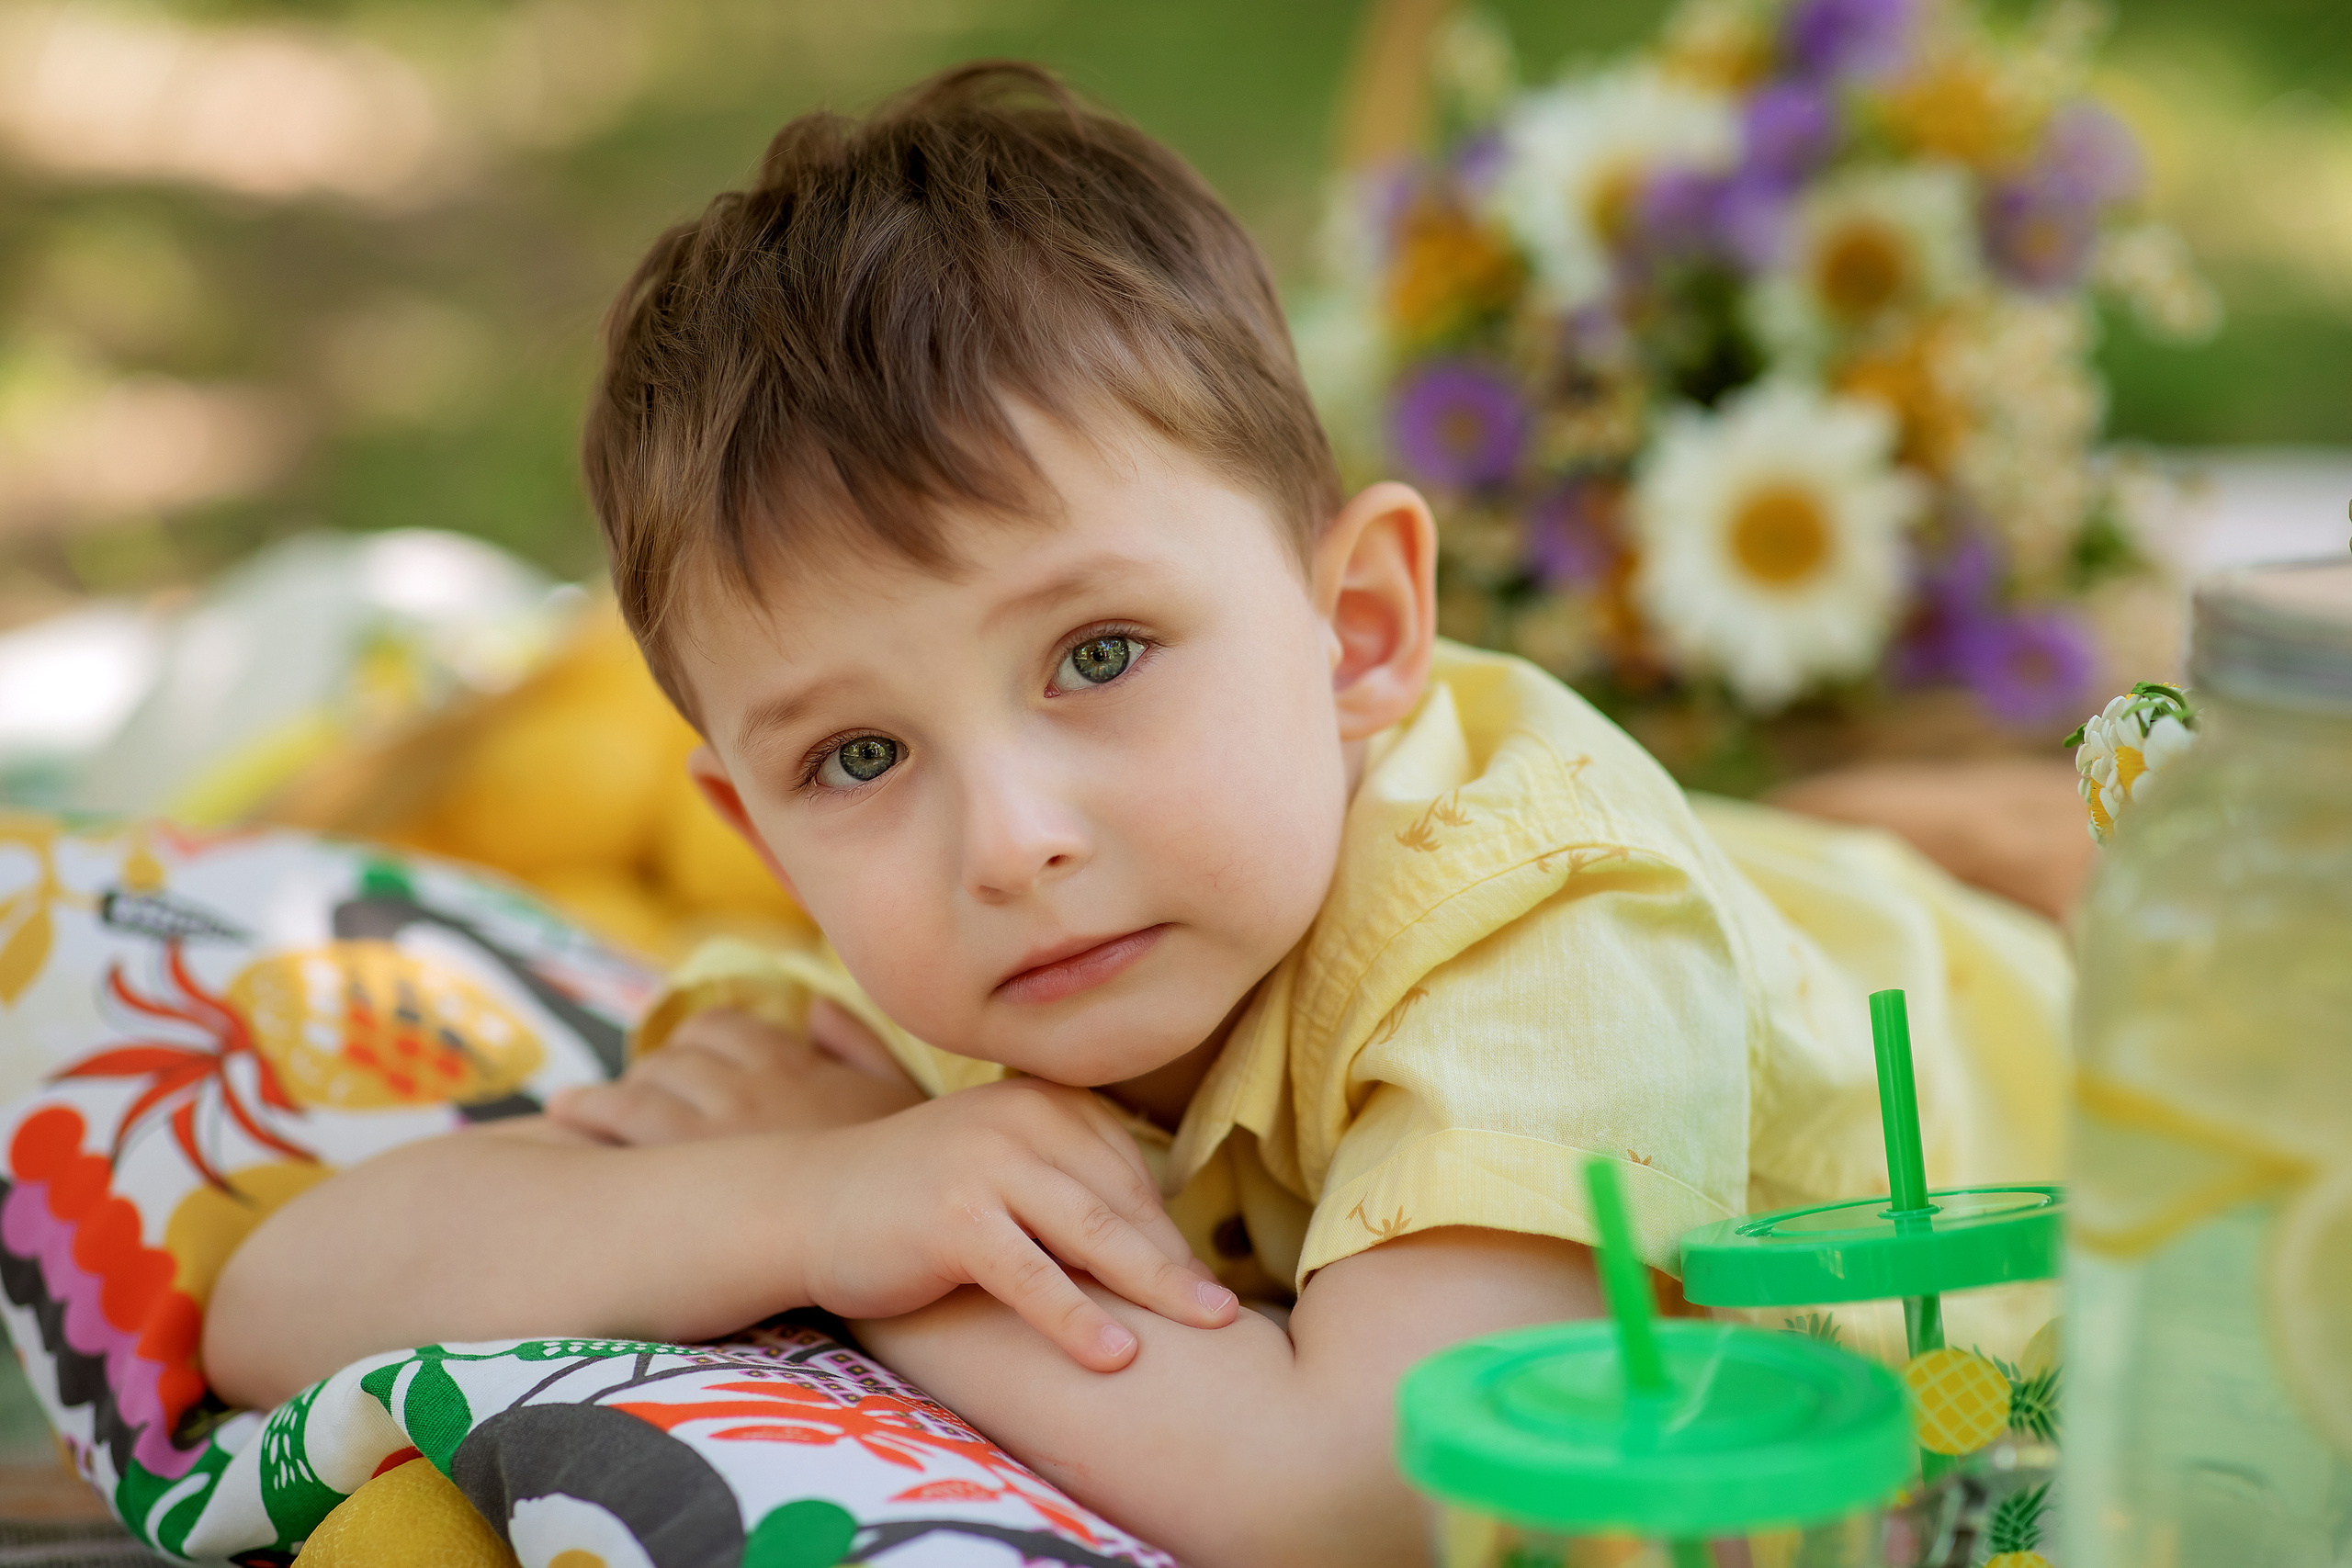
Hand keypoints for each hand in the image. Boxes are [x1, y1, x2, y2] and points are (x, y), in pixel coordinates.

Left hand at [549, 1000, 923, 1145]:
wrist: (898, 1231)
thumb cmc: (907, 1179)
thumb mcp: (900, 1096)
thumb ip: (859, 1046)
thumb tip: (818, 1008)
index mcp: (796, 1065)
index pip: (724, 1026)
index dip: (696, 1043)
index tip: (685, 1064)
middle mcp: (750, 1085)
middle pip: (674, 1056)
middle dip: (649, 1072)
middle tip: (630, 1097)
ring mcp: (714, 1126)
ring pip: (641, 1085)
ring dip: (607, 1096)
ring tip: (578, 1110)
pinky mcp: (683, 1170)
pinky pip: (620, 1120)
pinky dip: (588, 1113)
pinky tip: (569, 1121)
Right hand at [797, 1077, 1238, 1369]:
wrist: (800, 1203)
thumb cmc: (909, 1198)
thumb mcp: (997, 1169)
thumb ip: (1064, 1183)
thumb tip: (1157, 1241)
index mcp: (1041, 1101)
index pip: (1127, 1166)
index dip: (1165, 1228)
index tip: (1198, 1278)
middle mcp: (1022, 1118)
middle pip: (1122, 1198)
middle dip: (1177, 1259)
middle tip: (1227, 1310)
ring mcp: (987, 1164)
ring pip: (1093, 1232)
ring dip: (1155, 1283)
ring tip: (1208, 1324)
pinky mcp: (955, 1218)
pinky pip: (1033, 1277)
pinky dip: (1079, 1318)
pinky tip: (1117, 1356)